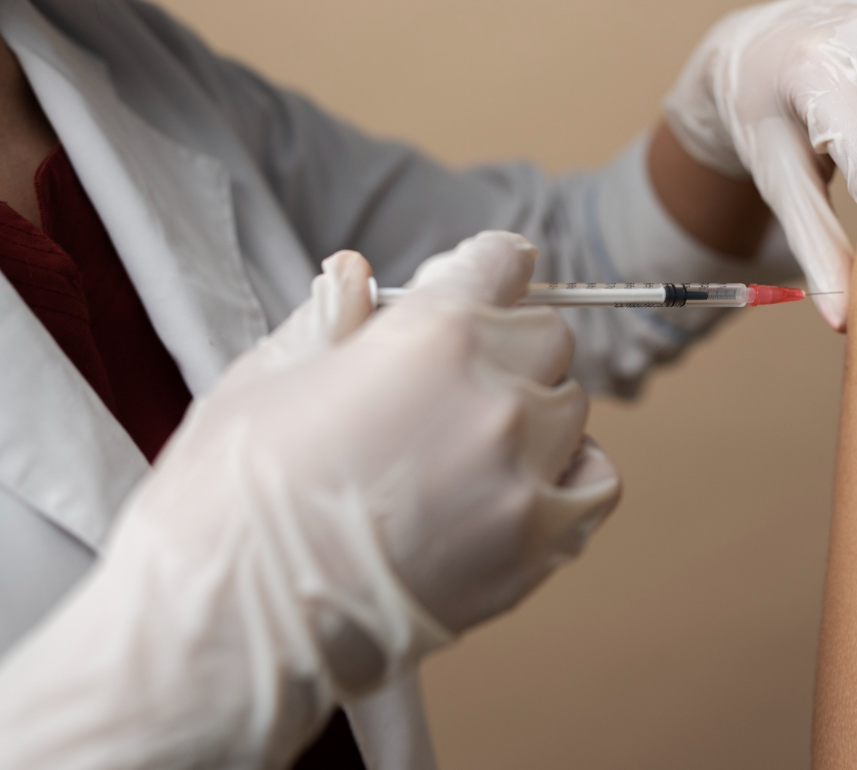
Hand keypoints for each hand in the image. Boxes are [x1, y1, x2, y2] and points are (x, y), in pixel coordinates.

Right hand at [0, 233, 619, 769]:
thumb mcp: (265, 374)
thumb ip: (331, 315)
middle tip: (448, 386)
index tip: (473, 287)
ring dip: (532, 415)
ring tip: (466, 450)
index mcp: (431, 333)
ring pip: (570, 407)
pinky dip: (572, 473)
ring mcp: (523, 470)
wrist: (226, 627)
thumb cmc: (230, 498)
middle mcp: (493, 392)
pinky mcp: (537, 541)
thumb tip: (357, 274)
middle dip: (503, 346)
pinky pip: (598, 481)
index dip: (481, 272)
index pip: (503, 260)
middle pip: (545, 335)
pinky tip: (523, 482)